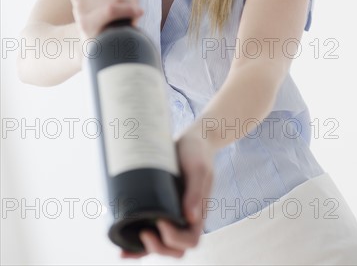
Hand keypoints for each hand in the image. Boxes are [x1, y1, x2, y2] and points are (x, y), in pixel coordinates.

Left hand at [119, 128, 215, 259]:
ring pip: (160, 245)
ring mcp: (172, 215)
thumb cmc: (197, 153)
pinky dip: (137, 243)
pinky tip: (122, 246)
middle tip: (143, 232)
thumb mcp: (198, 169)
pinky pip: (151, 232)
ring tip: (124, 250)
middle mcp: (185, 219)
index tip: (161, 220)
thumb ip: (196, 192)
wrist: (191, 141)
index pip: (190, 240)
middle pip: (174, 249)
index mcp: (198, 213)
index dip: (175, 238)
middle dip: (158, 248)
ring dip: (144, 251)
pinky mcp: (159, 208)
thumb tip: (191, 218)